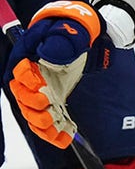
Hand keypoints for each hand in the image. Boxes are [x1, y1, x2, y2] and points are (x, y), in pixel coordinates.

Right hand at [7, 1, 102, 147]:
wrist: (81, 36)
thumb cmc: (70, 30)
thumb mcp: (67, 30)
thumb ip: (59, 41)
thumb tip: (49, 55)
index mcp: (26, 57)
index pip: (19, 71)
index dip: (27, 79)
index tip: (40, 83)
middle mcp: (29, 78)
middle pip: (23, 96)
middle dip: (33, 104)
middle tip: (48, 105)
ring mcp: (39, 92)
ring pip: (32, 113)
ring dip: (44, 124)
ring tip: (58, 129)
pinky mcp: (51, 102)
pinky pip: (47, 121)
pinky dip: (54, 132)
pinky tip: (66, 138)